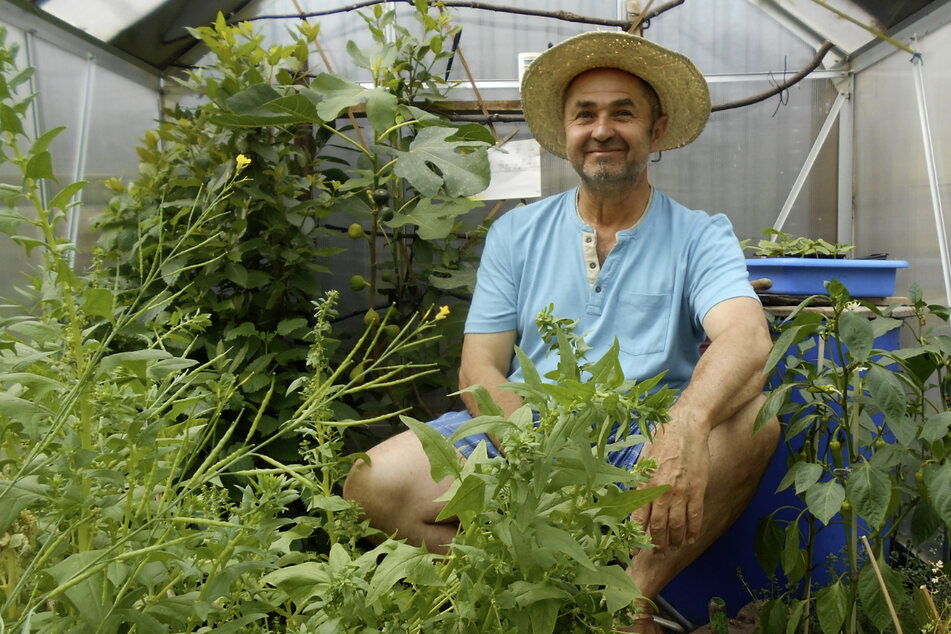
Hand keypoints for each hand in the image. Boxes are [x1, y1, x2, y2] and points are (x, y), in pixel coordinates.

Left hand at [631, 420, 709, 553]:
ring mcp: (681, 493)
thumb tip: (632, 498)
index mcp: (645, 484)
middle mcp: (662, 492)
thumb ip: (639, 480)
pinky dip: (693, 531)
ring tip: (672, 549)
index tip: (635, 548)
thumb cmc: (662, 439)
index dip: (636, 537)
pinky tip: (690, 539)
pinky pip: (695, 517)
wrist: (687, 426)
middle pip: (658, 527)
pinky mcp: (697, 490)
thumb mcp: (643, 458)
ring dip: (674, 541)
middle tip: (657, 553)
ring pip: (677, 526)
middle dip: (656, 544)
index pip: (638, 518)